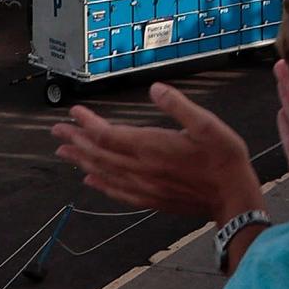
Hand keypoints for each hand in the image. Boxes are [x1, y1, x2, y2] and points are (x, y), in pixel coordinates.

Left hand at [53, 83, 263, 223]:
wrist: (232, 196)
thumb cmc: (223, 157)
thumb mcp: (207, 123)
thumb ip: (178, 105)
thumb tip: (155, 88)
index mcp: (152, 147)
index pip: (108, 135)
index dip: (88, 123)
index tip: (73, 112)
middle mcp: (141, 168)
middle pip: (99, 154)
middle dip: (76, 141)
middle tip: (57, 131)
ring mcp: (144, 186)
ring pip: (103, 172)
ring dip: (82, 160)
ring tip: (64, 152)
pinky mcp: (150, 199)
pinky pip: (116, 191)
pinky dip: (99, 183)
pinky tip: (90, 179)